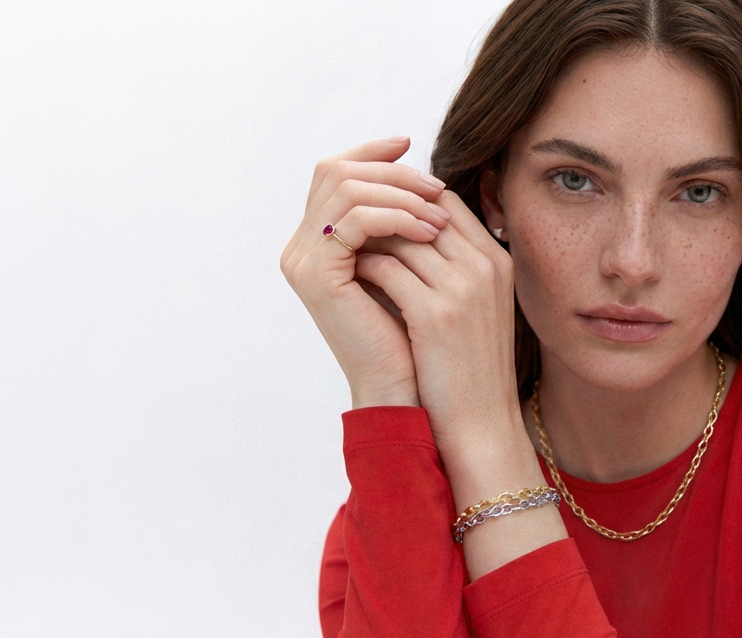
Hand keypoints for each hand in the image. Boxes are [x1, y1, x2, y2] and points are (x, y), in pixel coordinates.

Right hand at [280, 137, 451, 407]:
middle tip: (436, 186)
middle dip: (391, 172)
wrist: (403, 387)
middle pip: (336, 171)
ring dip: (401, 194)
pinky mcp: (317, 274)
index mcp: (317, 243)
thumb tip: (421, 173)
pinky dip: (396, 216)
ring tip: (440, 214)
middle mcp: (301, 248)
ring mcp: (303, 260)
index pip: (334, 173)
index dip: (370, 153)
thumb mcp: (406, 264)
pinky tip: (428, 230)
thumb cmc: (411, 333)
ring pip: (347, 189)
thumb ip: (397, 220)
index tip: (410, 145)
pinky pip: (356, 220)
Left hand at [356, 190, 568, 578]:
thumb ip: (454, 266)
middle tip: (350, 218)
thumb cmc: (470, 368)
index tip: (377, 209)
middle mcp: (484, 267)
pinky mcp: (436, 313)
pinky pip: (388, 268)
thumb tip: (408, 232)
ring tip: (346, 245)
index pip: (446, 202)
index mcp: (497, 261)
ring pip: (401, 234)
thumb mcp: (478, 307)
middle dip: (383, 211)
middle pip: (423, 209)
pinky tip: (350, 275)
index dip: (407, 200)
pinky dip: (364, 267)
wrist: (480, 424)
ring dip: (369, 237)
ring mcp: (463, 288)